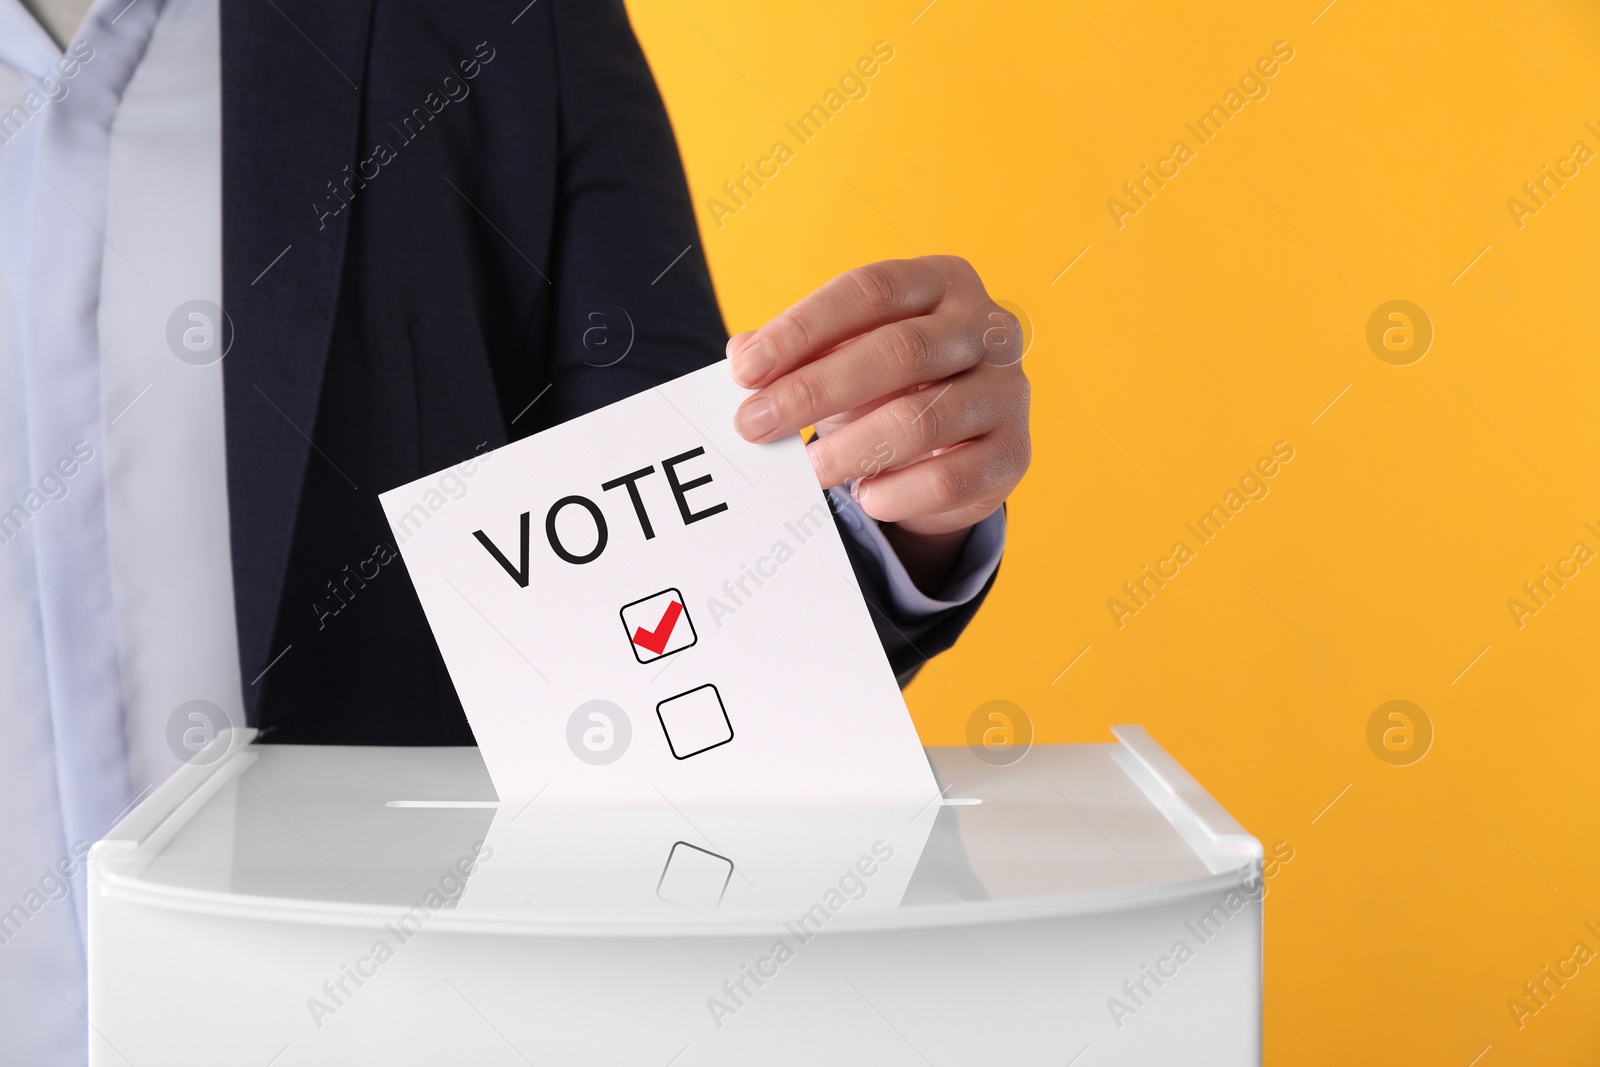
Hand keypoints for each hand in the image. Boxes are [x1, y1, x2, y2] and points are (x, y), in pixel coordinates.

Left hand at [727, 255, 1030, 590]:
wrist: (960, 443)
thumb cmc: (890, 384)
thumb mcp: (846, 354)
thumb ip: (797, 351)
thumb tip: (742, 357)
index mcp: (942, 281)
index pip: (870, 290)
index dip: (803, 328)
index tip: (744, 370)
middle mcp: (986, 326)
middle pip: (898, 351)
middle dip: (813, 391)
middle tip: (754, 426)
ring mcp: (1008, 391)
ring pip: (922, 420)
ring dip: (850, 449)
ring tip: (805, 469)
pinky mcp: (1014, 454)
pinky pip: (950, 479)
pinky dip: (897, 493)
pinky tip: (865, 496)